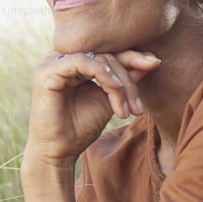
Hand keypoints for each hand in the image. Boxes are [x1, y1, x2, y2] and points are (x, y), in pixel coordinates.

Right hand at [24, 49, 161, 171]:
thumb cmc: (80, 127)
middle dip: (128, 78)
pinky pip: (82, 62)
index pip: (107, 50)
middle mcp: (61, 57)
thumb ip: (125, 80)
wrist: (59, 151)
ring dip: (119, 82)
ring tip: (127, 108)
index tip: (155, 63)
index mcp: (73, 60)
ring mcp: (52, 62)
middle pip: (105, 53)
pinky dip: (103, 74)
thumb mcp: (109, 99)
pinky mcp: (47, 71)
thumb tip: (152, 60)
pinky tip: (114, 90)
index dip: (132, 56)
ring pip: (97, 57)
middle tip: (138, 107)